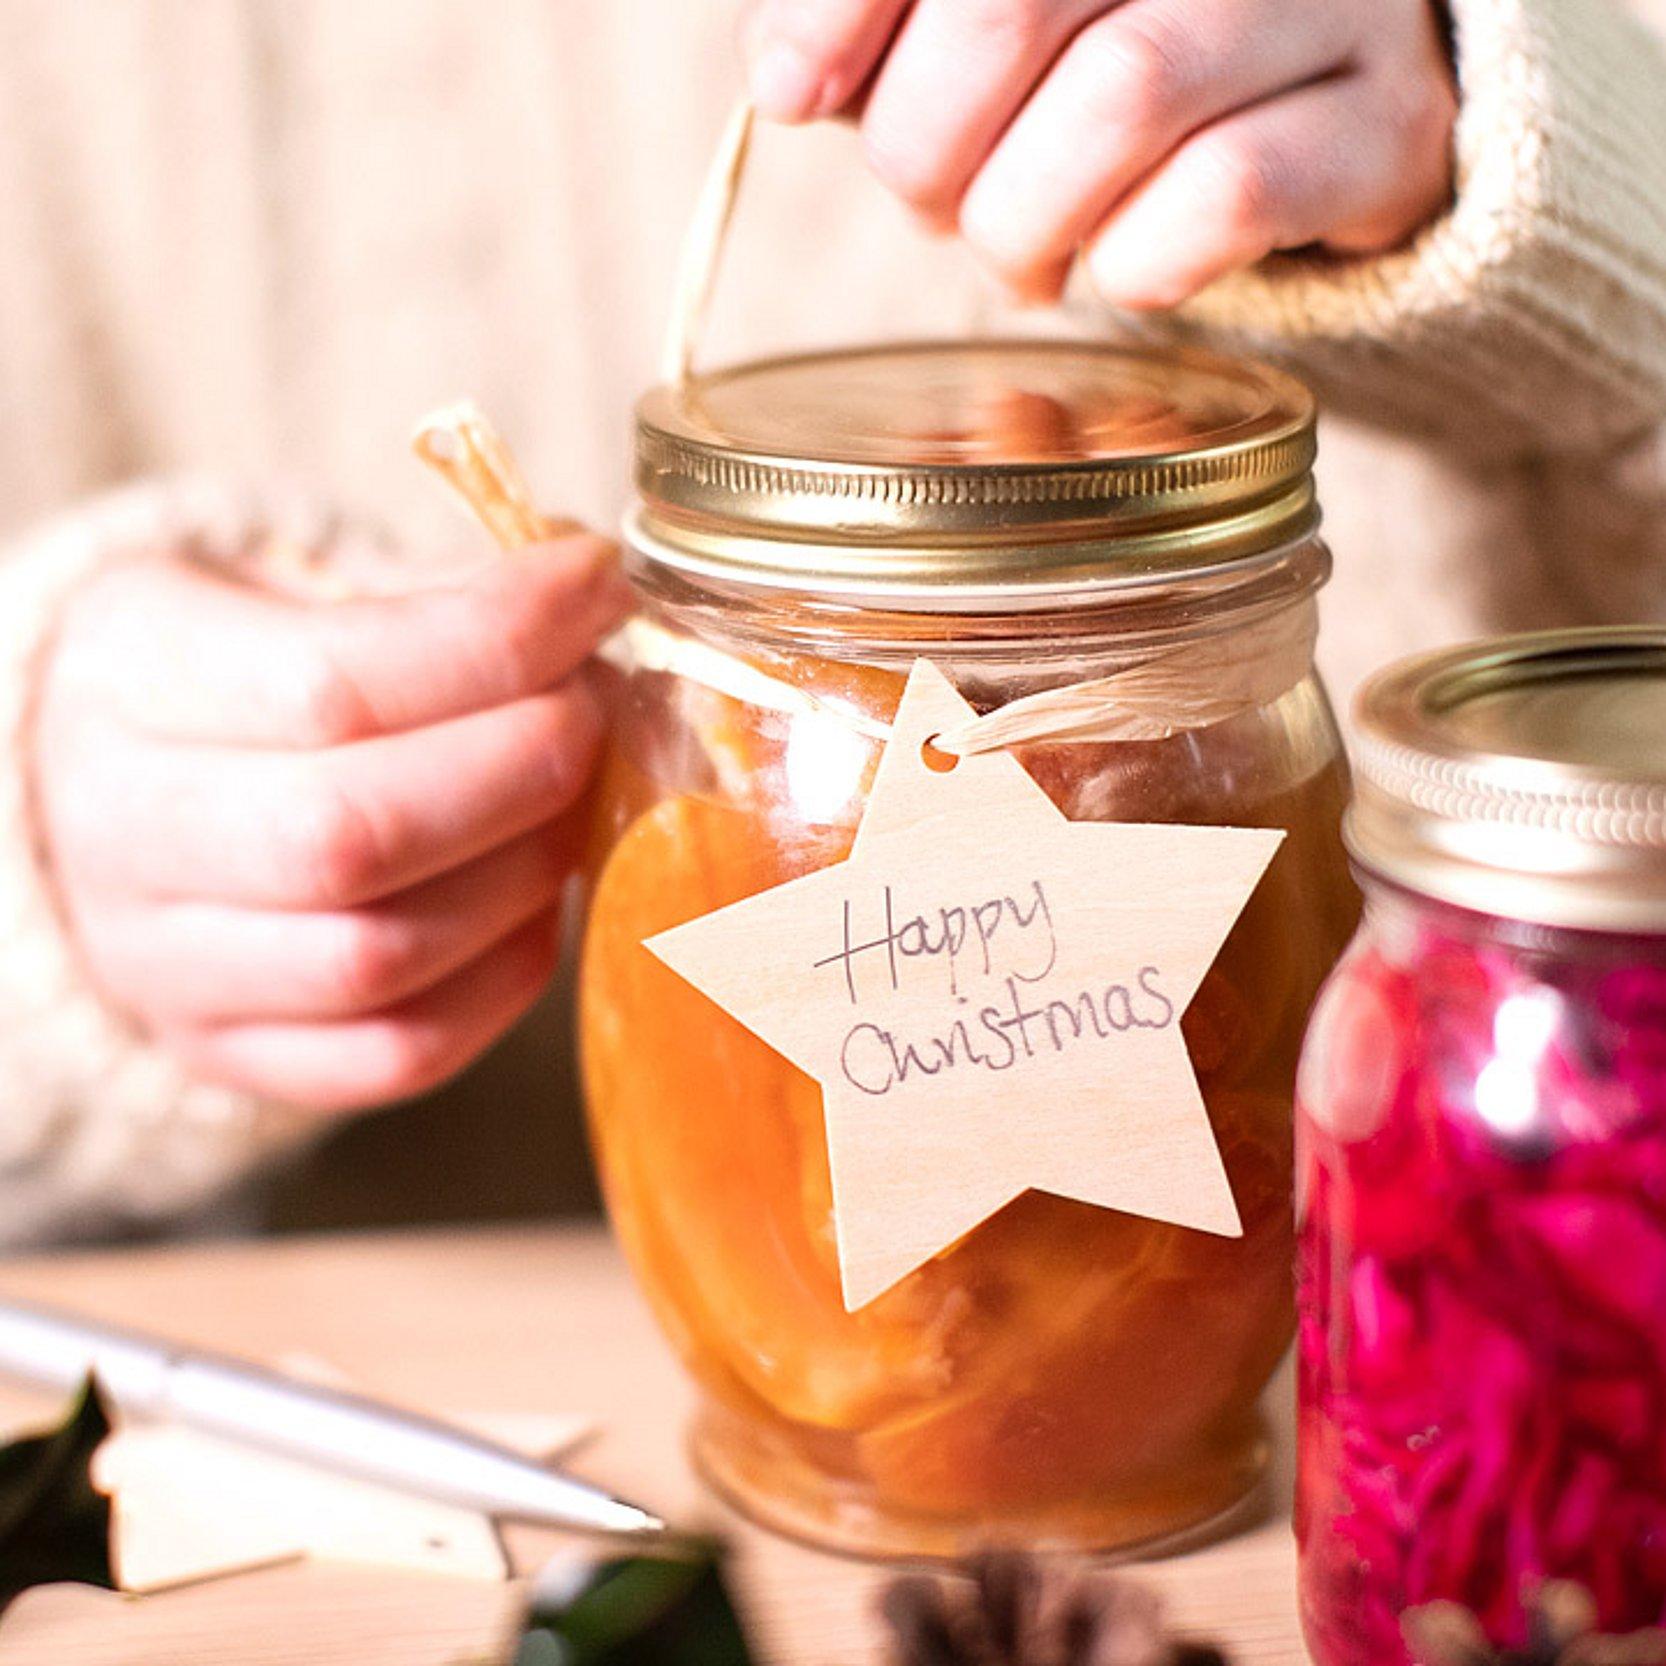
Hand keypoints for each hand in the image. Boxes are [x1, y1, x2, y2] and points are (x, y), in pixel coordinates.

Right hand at [33, 539, 630, 1112]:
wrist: (109, 793)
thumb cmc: (238, 673)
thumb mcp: (289, 591)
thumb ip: (430, 604)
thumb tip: (595, 602)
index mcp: (131, 678)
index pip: (334, 683)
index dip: (501, 640)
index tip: (595, 590)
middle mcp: (122, 835)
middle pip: (354, 834)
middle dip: (525, 765)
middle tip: (594, 712)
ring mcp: (168, 968)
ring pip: (382, 955)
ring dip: (527, 872)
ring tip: (574, 801)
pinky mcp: (234, 1052)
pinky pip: (401, 1052)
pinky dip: (505, 978)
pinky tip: (538, 903)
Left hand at [741, 0, 1455, 305]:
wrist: (1322, 116)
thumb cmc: (1112, 63)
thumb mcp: (990, 28)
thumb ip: (882, 25)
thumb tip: (785, 73)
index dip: (841, 6)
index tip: (789, 91)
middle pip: (1012, 3)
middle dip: (927, 141)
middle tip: (931, 201)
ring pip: (1124, 93)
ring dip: (1024, 218)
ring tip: (1019, 252)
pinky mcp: (1385, 125)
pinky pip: (1226, 194)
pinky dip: (1136, 262)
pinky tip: (1121, 264)